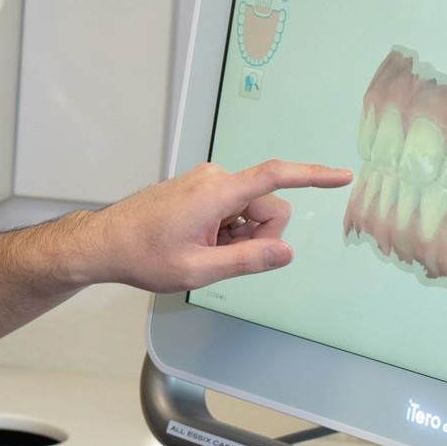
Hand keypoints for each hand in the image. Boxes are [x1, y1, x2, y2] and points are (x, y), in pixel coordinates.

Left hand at [81, 159, 352, 291]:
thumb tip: (287, 252)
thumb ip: (247, 261)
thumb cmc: (142, 255)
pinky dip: (226, 230)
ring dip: (239, 236)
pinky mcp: (200, 188)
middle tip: (223, 257)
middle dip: (259, 235)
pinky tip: (198, 243)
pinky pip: (232, 209)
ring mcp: (205, 182)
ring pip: (250, 211)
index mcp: (216, 193)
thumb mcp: (198, 270)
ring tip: (202, 250)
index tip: (342, 176)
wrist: (104, 243)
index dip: (312, 176)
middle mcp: (213, 178)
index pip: (275, 177)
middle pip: (267, 206)